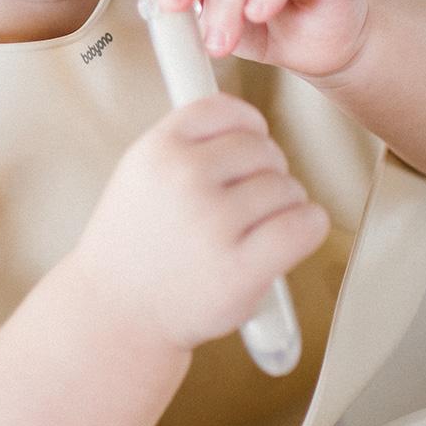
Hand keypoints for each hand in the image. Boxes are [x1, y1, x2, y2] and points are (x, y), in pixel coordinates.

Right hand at [72, 93, 328, 350]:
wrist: (116, 315)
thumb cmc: (133, 249)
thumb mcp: (139, 175)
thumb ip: (186, 144)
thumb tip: (247, 123)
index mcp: (158, 150)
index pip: (227, 110)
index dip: (248, 127)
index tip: (251, 144)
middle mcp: (185, 178)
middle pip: (264, 149)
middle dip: (265, 173)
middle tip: (247, 204)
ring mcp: (213, 222)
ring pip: (288, 187)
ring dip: (284, 207)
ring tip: (254, 231)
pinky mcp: (241, 267)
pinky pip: (304, 224)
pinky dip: (308, 227)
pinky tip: (290, 238)